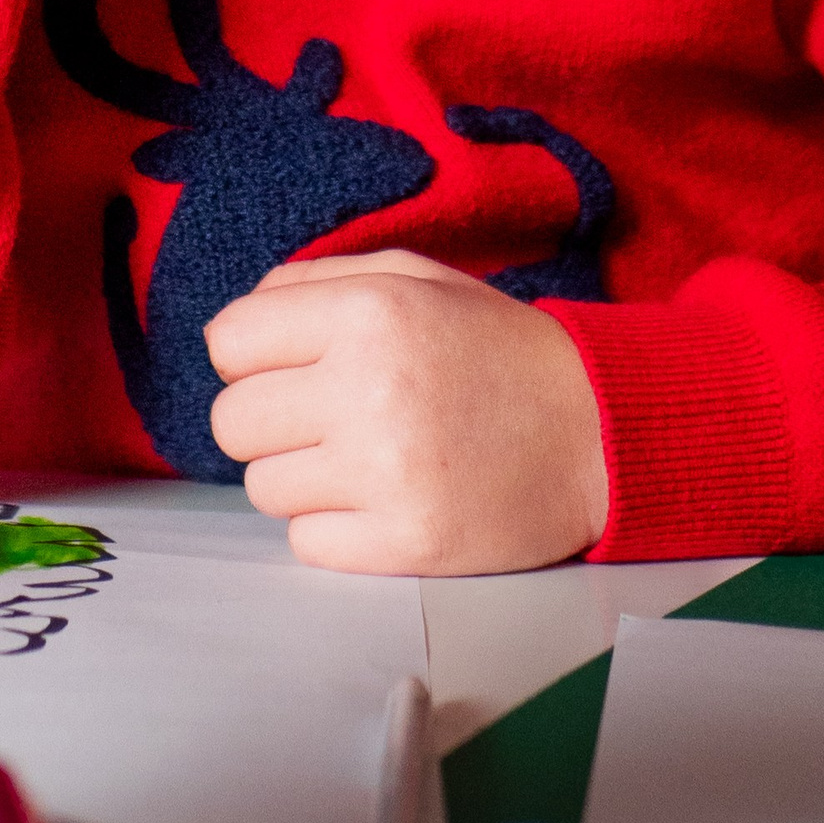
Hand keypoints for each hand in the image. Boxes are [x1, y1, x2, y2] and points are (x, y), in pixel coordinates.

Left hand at [204, 248, 608, 573]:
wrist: (594, 430)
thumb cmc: (492, 349)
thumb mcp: (411, 278)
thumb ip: (313, 282)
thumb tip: (229, 329)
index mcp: (369, 313)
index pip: (229, 341)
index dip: (249, 355)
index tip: (285, 365)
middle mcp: (369, 389)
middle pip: (233, 421)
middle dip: (266, 419)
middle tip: (320, 417)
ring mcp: (388, 474)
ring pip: (264, 487)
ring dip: (300, 475)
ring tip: (360, 457)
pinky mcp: (408, 544)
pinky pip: (305, 543)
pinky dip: (331, 527)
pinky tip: (377, 499)